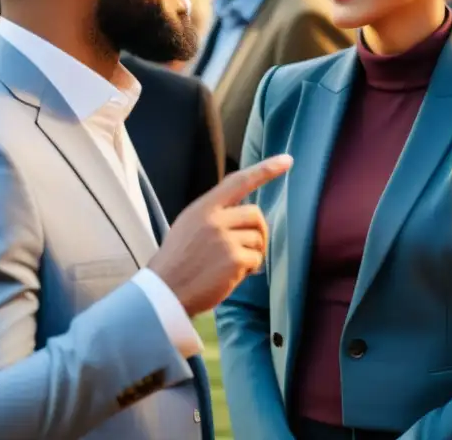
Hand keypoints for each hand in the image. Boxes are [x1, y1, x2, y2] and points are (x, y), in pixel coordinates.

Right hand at [148, 154, 291, 316]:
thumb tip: (243, 213)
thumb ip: (214, 214)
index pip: (238, 181)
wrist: (164, 292)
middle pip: (256, 214)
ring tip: (231, 266)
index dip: (265, 169)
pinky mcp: (233, 261)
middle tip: (249, 248)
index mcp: (203, 208)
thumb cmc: (178, 260)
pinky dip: (249, 270)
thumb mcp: (189, 225)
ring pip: (258, 239)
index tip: (287, 160)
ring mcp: (225, 240)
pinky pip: (256, 260)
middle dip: (258, 232)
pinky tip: (232, 277)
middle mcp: (215, 219)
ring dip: (252, 254)